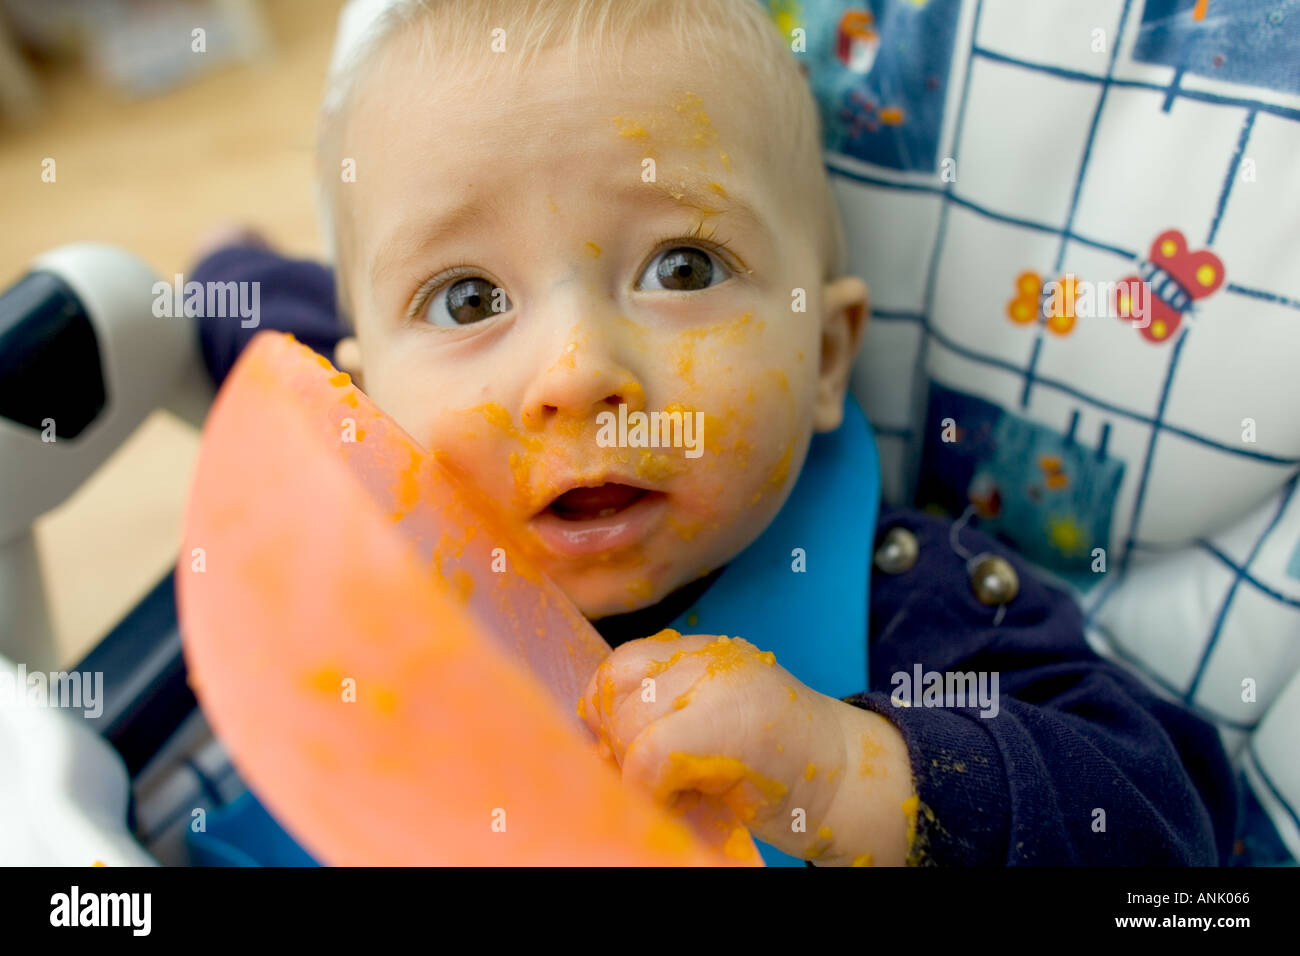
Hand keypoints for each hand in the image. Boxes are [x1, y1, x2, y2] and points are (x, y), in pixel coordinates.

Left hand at [579, 629, 914, 862]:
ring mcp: (719, 686)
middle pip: (620, 690)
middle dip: (618, 741)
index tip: (622, 746)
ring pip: (631, 723)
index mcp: (703, 651)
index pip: (622, 664)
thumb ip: (665, 708)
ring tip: (670, 787)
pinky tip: (679, 799)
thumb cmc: (778, 759)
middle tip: (650, 776)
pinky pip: (650, 757)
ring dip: (634, 767)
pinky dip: (649, 788)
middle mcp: (709, 658)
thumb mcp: (715, 713)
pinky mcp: (726, 726)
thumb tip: (597, 741)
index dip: (608, 708)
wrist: (847, 777)